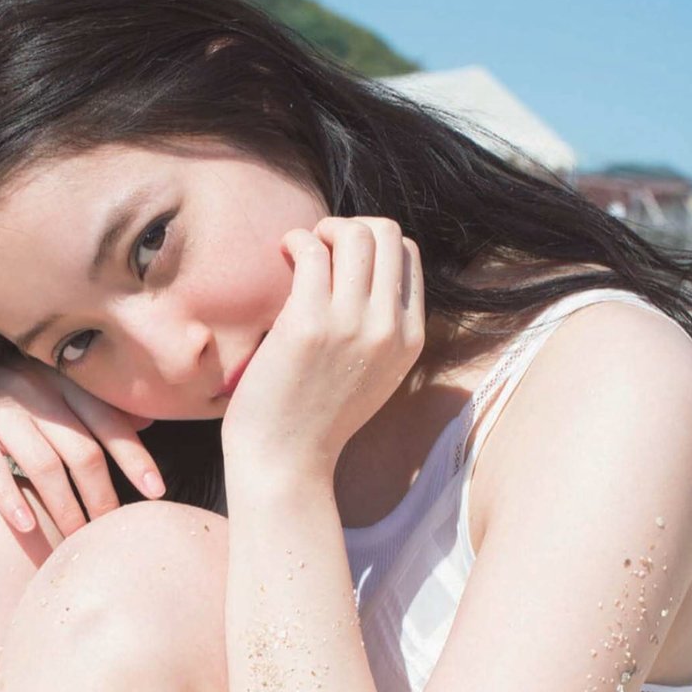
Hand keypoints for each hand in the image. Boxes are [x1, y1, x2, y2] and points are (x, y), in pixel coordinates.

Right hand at [0, 359, 160, 536]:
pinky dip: (10, 498)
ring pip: (44, 464)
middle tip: (109, 533)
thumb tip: (149, 422)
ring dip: (64, 508)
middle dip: (101, 497)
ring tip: (74, 540)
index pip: (108, 422)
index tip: (156, 492)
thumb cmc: (0, 393)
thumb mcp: (48, 388)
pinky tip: (25, 526)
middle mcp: (36, 392)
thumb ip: (93, 406)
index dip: (135, 457)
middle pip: (82, 450)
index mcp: (61, 384)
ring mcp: (0, 409)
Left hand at [220, 217, 424, 487]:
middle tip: (318, 250)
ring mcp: (351, 325)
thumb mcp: (371, 374)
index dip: (371, 245)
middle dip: (350, 228)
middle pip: (387, 235)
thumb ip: (378, 329)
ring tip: (299, 252)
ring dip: (323, 230)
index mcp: (409, 339)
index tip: (338, 262)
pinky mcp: (309, 324)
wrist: (286, 463)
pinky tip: (282, 256)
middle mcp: (388, 328)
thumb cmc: (315, 419)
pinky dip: (295, 241)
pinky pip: (312, 251)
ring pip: (355, 235)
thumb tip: (364, 273)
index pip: (407, 256)